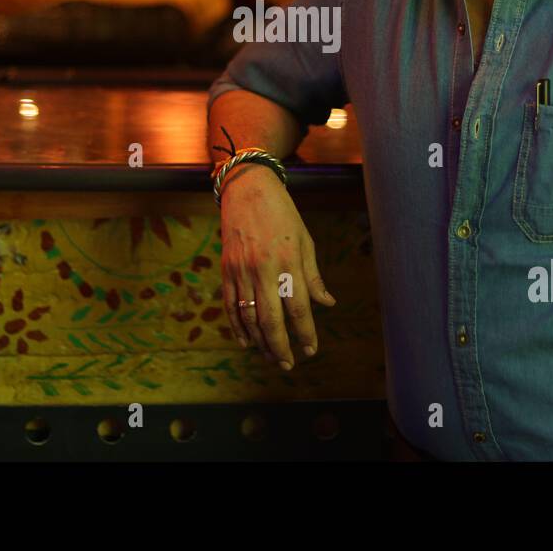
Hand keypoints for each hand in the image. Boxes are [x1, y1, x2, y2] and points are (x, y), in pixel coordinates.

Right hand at [218, 165, 336, 369]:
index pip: (298, 308)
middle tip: (288, 364)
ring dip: (259, 341)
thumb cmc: (283, 214)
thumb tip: (327, 304)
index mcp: (288, 261)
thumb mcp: (305, 241)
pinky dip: (237, 326)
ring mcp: (241, 270)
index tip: (311, 350)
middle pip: (270, 319)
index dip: (305, 333)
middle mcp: (263, 269)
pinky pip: (230, 305)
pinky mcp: (226, 269)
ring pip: (248, 317)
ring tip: (271, 356)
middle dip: (280, 346)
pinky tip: (246, 341)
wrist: (248, 189)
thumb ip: (313, 276)